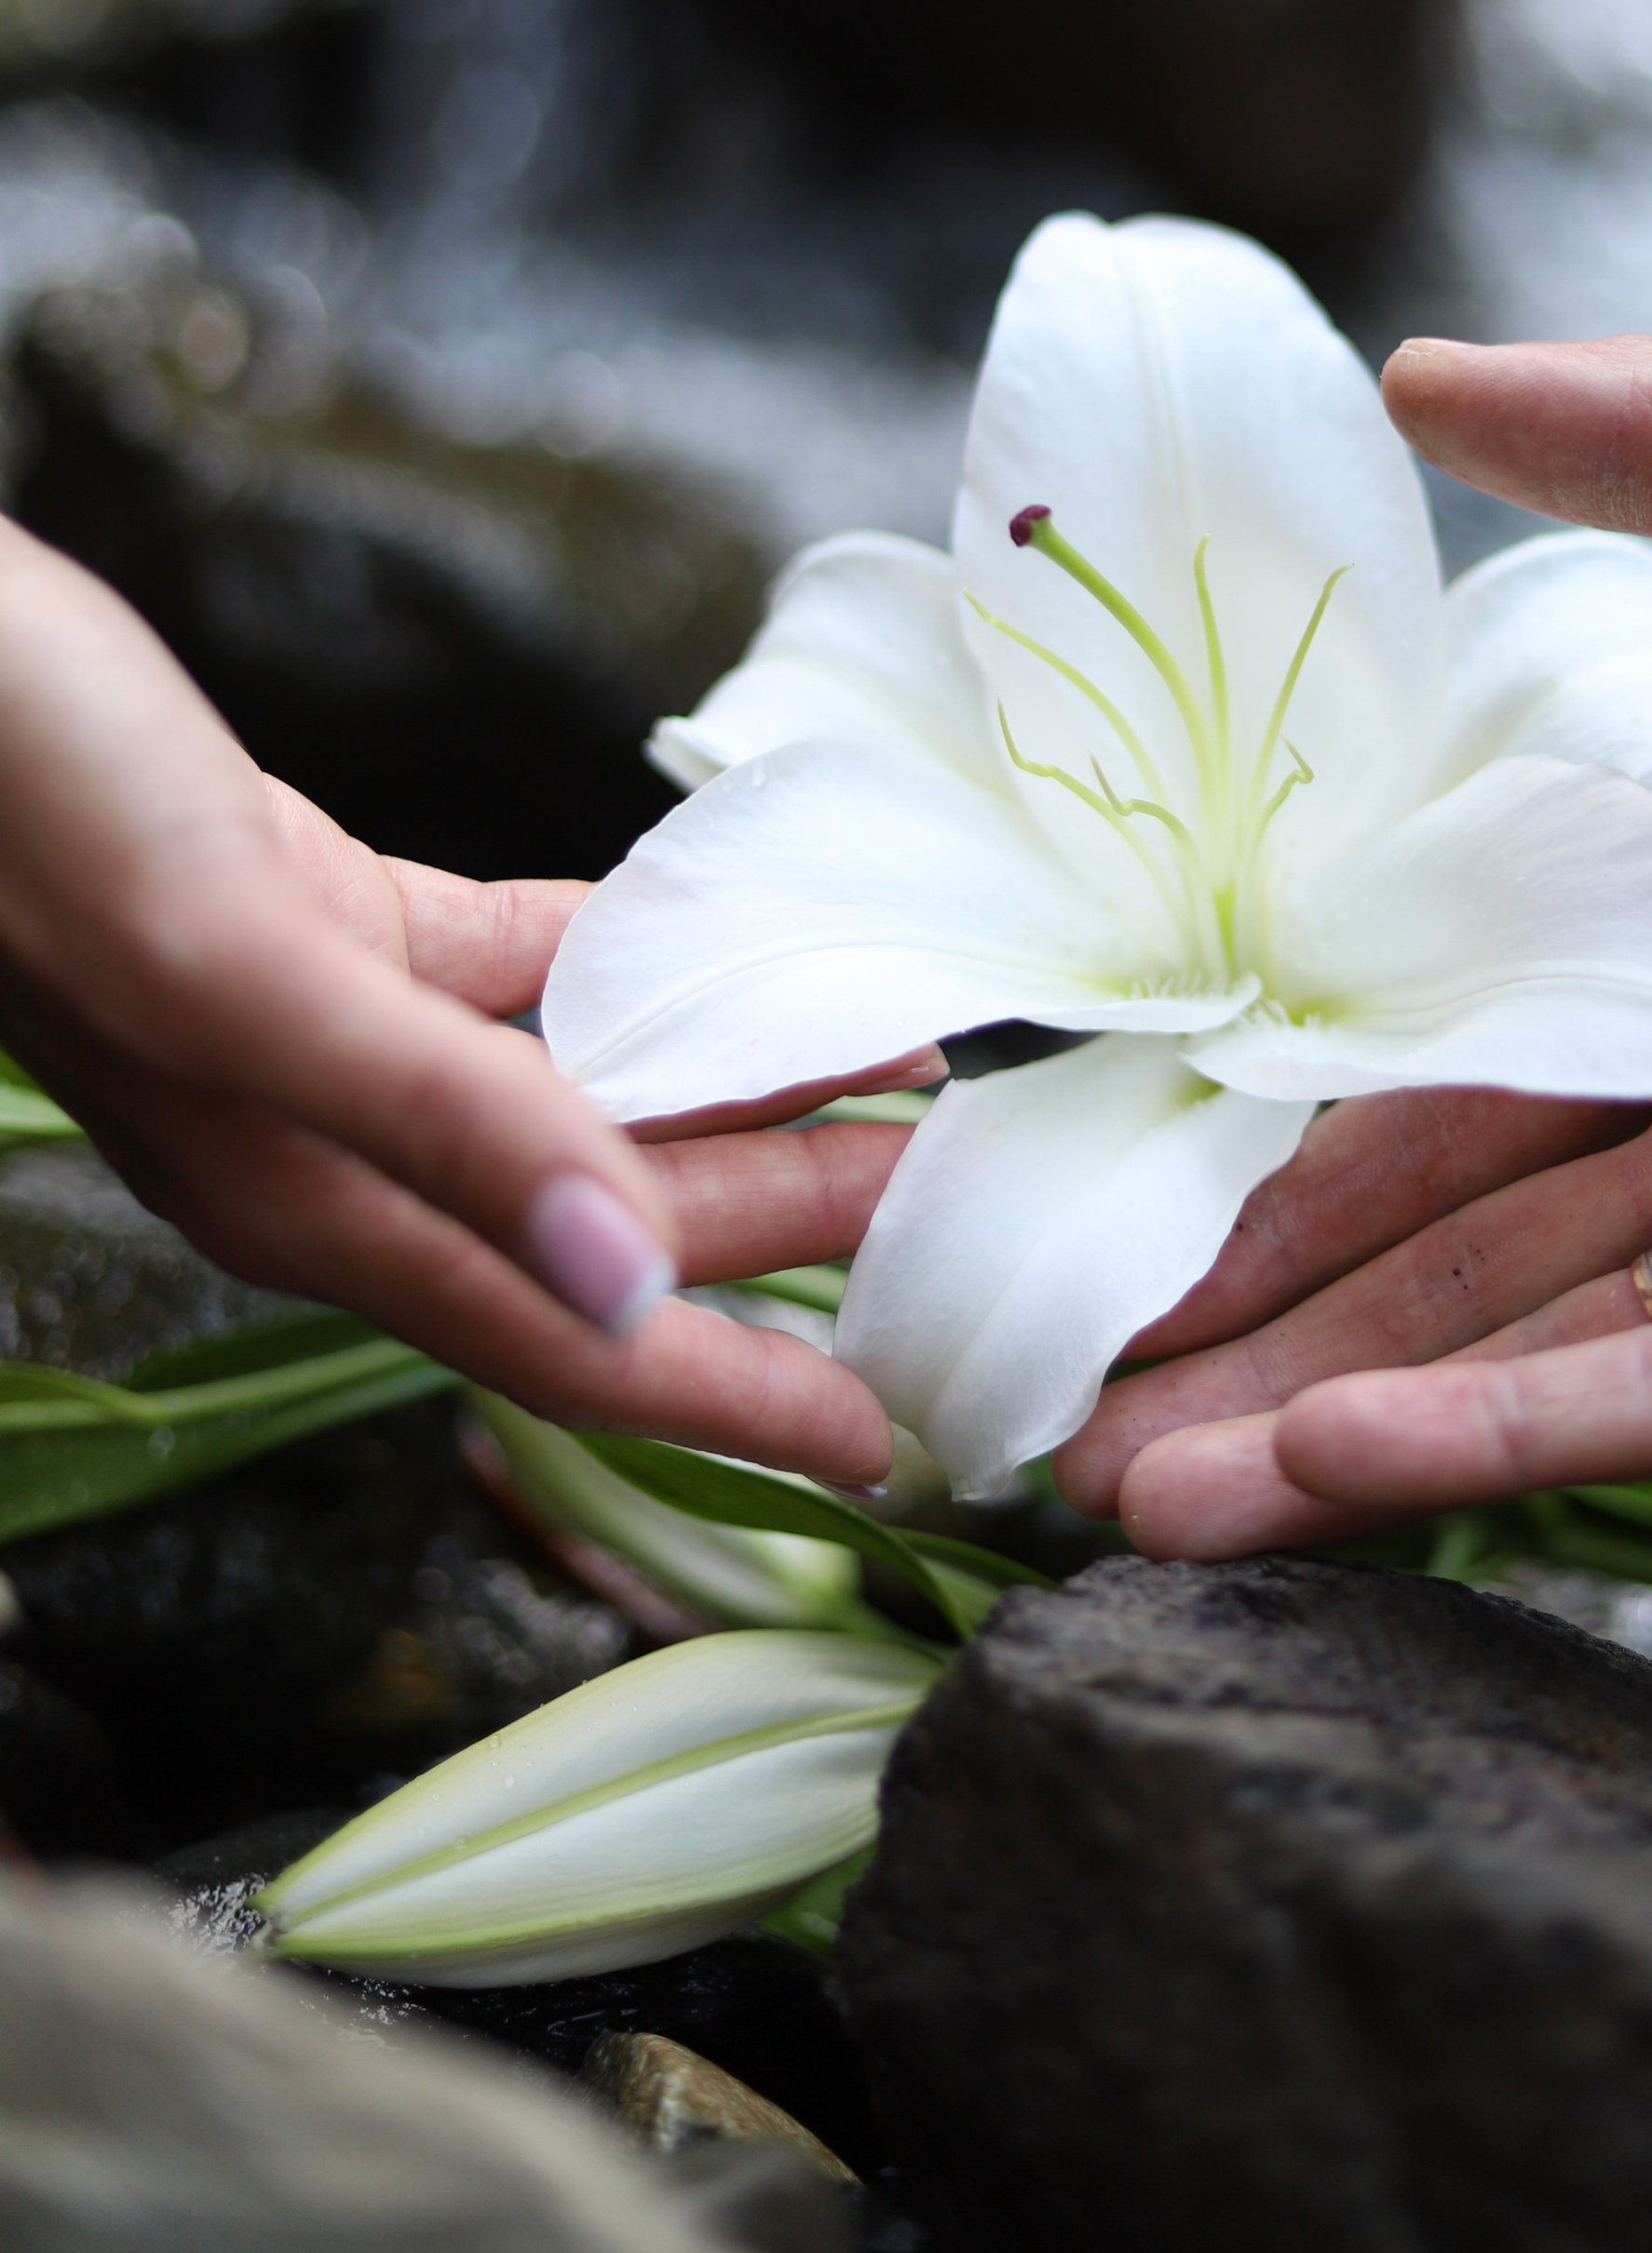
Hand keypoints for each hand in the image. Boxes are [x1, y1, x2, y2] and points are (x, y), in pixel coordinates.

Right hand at [0, 520, 923, 1481]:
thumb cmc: (37, 810)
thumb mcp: (240, 964)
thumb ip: (433, 1117)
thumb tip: (618, 1275)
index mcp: (313, 1200)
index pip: (568, 1343)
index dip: (729, 1398)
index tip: (882, 1442)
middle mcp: (338, 1145)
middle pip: (610, 1217)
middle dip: (787, 1223)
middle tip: (958, 1203)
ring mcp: (338, 1032)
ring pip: (583, 1089)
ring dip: (733, 1082)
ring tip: (895, 1062)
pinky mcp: (331, 915)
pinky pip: (522, 964)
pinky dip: (631, 958)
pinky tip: (735, 940)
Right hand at [1056, 333, 1651, 1552]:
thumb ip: (1648, 429)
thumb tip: (1414, 371)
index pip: (1446, 1037)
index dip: (1278, 1112)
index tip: (1104, 1168)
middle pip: (1450, 1224)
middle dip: (1255, 1317)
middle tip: (1046, 1399)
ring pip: (1533, 1333)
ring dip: (1329, 1414)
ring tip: (1124, 1488)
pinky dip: (1512, 1428)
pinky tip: (1328, 1464)